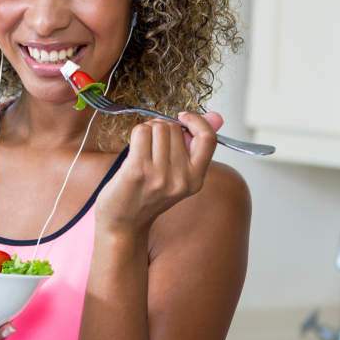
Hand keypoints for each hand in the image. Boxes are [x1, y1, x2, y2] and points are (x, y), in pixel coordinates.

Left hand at [94, 111, 223, 235]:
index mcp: (196, 179)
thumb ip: (196, 145)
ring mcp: (160, 175)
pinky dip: (137, 133)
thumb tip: (217, 117)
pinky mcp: (138, 170)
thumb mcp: (178, 174)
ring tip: (143, 148)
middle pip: (174, 128)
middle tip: (152, 144)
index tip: (183, 119)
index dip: (197, 121)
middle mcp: (181, 178)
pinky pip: (141, 132)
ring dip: (148, 130)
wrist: (123, 223)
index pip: (208, 139)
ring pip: (158, 127)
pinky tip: (133, 148)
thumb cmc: (147, 197)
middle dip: (162, 128)